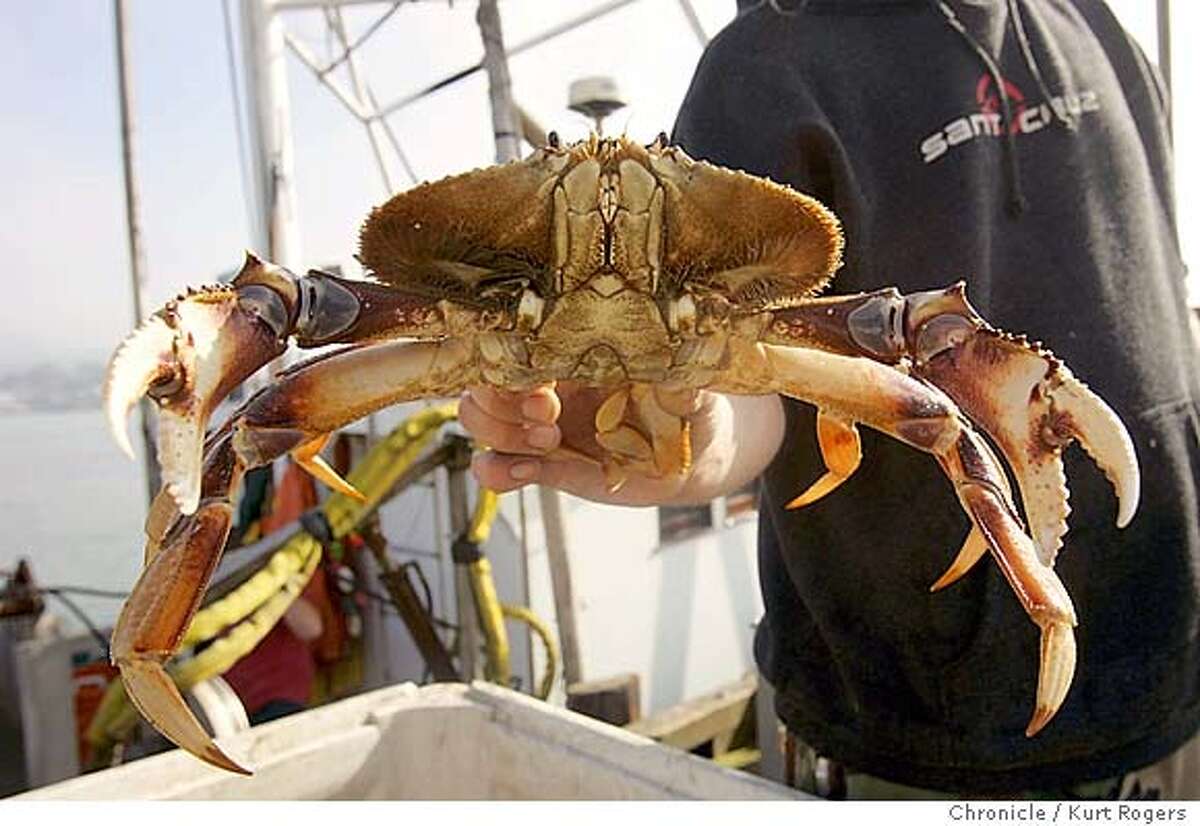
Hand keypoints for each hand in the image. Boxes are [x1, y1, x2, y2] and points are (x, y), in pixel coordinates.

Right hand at [460, 382, 783, 506]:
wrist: (692, 458)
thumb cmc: (693, 411)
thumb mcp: (696, 397)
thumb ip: (687, 390)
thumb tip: (683, 383)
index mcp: (578, 354)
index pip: (519, 345)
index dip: (516, 367)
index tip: (549, 391)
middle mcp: (552, 385)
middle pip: (486, 381)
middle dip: (502, 402)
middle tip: (550, 422)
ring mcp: (542, 426)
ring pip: (480, 420)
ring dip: (499, 435)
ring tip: (548, 447)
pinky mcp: (547, 464)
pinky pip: (501, 466)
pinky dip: (495, 473)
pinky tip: (519, 477)